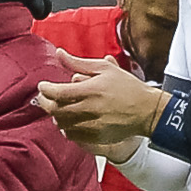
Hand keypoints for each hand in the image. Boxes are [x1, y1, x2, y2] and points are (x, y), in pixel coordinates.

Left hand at [36, 53, 171, 160]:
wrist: (148, 111)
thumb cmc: (128, 88)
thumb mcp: (104, 69)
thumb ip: (78, 63)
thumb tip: (58, 53)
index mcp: (92, 91)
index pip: (58, 93)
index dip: (45, 89)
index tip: (43, 86)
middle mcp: (91, 109)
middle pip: (56, 110)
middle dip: (45, 103)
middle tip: (44, 97)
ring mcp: (94, 126)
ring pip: (62, 124)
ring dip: (56, 115)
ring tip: (58, 107)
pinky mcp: (97, 138)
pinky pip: (72, 136)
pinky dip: (66, 128)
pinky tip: (69, 120)